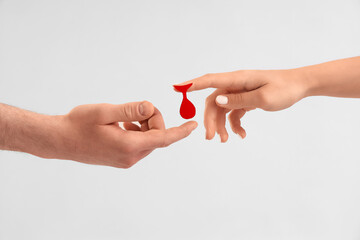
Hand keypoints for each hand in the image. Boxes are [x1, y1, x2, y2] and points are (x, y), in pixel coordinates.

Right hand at [51, 101, 196, 167]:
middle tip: (134, 109)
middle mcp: (131, 157)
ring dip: (143, 125)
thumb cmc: (78, 124)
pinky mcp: (122, 159)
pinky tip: (121, 126)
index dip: (180, 131)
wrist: (61, 141)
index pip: (163, 138)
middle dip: (152, 120)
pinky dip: (137, 131)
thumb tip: (150, 107)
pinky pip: (139, 143)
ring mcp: (126, 160)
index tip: (193, 125)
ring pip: (148, 139)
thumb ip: (130, 110)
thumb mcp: (104, 112)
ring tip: (122, 119)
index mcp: (128, 146)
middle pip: (156, 136)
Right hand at [175, 69, 306, 141]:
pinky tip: (241, 135)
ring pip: (222, 110)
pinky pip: (233, 113)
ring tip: (224, 140)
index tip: (177, 88)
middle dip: (210, 120)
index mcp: (238, 79)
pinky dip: (234, 125)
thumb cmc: (284, 89)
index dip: (192, 84)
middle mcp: (235, 85)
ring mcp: (239, 93)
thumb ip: (239, 100)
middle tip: (210, 138)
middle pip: (214, 102)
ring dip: (221, 126)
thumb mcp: (263, 98)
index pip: (210, 81)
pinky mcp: (244, 100)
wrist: (300, 87)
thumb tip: (217, 101)